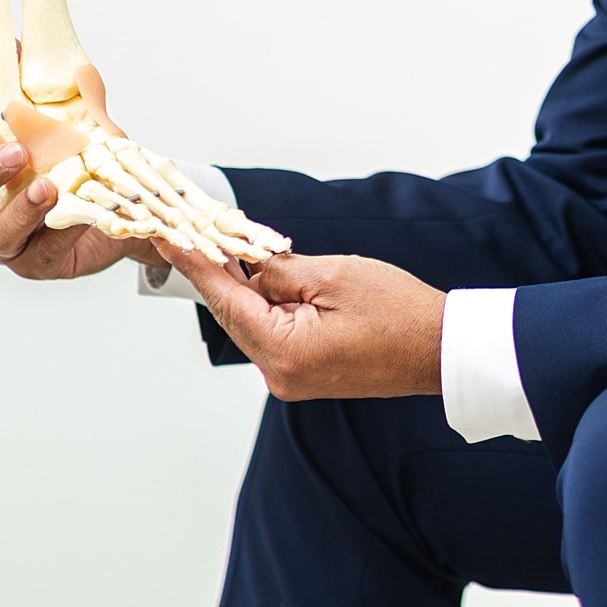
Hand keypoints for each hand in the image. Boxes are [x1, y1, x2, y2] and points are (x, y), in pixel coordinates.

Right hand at [0, 26, 162, 281]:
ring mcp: (12, 240)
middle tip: (15, 151)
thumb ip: (24, 76)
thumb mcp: (59, 108)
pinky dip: (59, 230)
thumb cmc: (79, 158)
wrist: (126, 203)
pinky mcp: (42, 262)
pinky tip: (76, 214)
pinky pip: (43, 251)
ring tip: (48, 187)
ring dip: (21, 208)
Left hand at [163, 247, 443, 400]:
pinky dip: (266, 304)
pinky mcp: (304, 373)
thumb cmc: (400, 313)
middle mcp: (280, 373)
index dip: (195, 264)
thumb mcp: (334, 275)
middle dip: (219, 269)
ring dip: (245, 285)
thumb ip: (280, 269)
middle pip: (234, 313)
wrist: (440, 351)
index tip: (166, 238)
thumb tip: (247, 265)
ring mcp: (291, 377)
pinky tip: (265, 274)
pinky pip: (272, 332)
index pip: (225, 300)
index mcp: (284, 351)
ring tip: (233, 243)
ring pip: (252, 321)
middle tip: (197, 229)